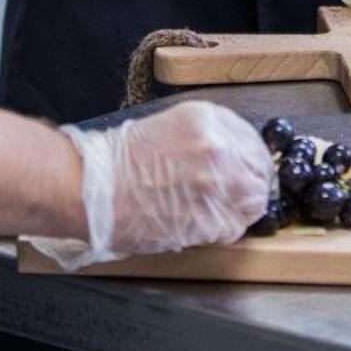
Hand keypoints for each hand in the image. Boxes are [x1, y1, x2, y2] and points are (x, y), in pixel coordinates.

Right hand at [46, 101, 271, 269]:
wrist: (91, 189)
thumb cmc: (119, 161)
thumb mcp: (167, 127)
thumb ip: (204, 139)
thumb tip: (232, 158)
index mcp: (207, 118)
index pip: (252, 141)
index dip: (249, 162)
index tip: (244, 172)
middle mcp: (217, 147)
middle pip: (259, 172)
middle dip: (249, 186)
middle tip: (233, 198)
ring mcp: (215, 183)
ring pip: (253, 202)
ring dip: (239, 210)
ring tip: (216, 213)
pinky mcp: (208, 217)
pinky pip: (232, 228)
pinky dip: (222, 231)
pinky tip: (200, 225)